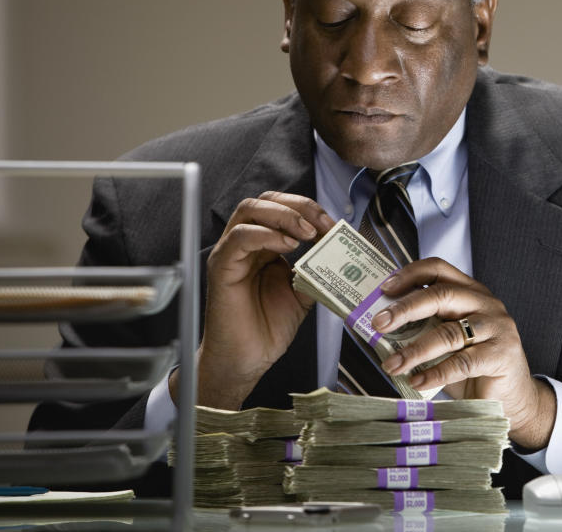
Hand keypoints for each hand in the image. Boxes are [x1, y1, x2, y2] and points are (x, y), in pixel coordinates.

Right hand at [171, 192, 334, 409]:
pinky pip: (239, 237)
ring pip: (250, 210)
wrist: (246, 360)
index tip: (333, 225)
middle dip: (299, 206)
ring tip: (307, 233)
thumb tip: (340, 252)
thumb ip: (316, 269)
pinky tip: (288, 246)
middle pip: (266, 200)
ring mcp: (231, 253)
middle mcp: (245, 243)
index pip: (282, 208)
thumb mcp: (302, 293)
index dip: (309, 210)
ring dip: (284, 215)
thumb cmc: (267, 328)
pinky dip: (266, 234)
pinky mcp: (221, 267)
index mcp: (264, 245)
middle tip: (323, 224)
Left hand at [372, 258, 556, 449]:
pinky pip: (462, 363)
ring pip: (449, 332)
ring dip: (414, 350)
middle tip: (380, 324)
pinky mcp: (501, 355)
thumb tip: (382, 328)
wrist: (511, 398)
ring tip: (392, 365)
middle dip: (406, 309)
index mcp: (470, 292)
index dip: (410, 274)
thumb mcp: (447, 341)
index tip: (384, 289)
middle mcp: (485, 303)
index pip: (438, 269)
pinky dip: (435, 374)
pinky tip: (417, 382)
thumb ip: (424, 328)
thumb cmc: (473, 366)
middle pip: (441, 295)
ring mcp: (496, 328)